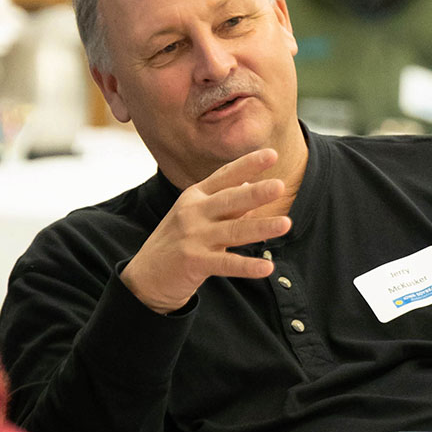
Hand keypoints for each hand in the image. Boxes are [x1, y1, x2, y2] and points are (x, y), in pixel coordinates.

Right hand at [121, 149, 292, 313]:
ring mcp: (193, 237)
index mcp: (196, 196)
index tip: (272, 154)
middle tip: (279, 185)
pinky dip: (246, 266)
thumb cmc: (177, 242)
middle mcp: (193, 212)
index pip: (225, 176)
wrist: (146, 277)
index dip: (248, 165)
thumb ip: (225, 202)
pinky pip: (225, 263)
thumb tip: (253, 184)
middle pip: (229, 200)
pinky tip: (266, 267)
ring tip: (286, 224)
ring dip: (260, 227)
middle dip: (255, 192)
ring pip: (232, 230)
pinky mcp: (193, 262)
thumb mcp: (197, 215)